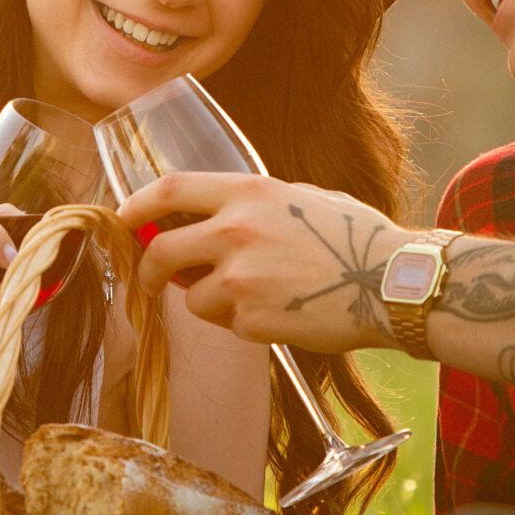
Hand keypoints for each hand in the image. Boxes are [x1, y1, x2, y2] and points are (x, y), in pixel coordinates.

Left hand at [118, 172, 404, 355]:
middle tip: (151, 280)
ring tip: (252, 298)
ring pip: (191, 297)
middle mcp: (236, 231)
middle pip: (162, 250)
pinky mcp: (251, 320)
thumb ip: (253, 205)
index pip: (169, 189)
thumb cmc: (356, 239)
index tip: (124, 218)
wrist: (391, 284)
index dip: (136, 205)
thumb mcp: (301, 198)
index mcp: (248, 193)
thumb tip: (213, 218)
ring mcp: (240, 278)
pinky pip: (226, 324)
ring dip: (208, 301)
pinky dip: (242, 323)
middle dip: (148, 269)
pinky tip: (280, 313)